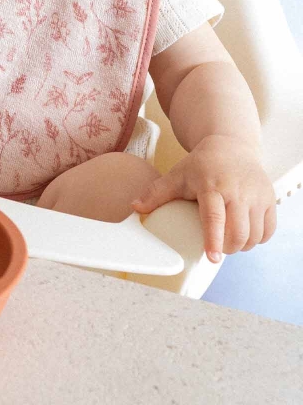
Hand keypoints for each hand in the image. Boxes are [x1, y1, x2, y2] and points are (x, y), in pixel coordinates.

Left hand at [131, 134, 276, 262]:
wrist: (231, 146)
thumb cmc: (200, 165)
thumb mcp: (176, 176)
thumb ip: (156, 193)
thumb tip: (134, 207)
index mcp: (211, 186)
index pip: (214, 217)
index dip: (214, 239)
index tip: (213, 258)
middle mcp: (237, 191)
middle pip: (238, 231)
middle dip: (228, 248)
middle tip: (218, 250)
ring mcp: (257, 195)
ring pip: (255, 234)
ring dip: (243, 246)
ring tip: (230, 243)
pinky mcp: (270, 198)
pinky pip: (268, 229)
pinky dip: (258, 239)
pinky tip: (246, 237)